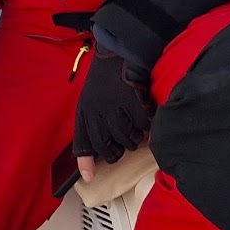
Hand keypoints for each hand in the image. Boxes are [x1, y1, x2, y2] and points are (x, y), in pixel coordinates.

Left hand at [74, 47, 154, 177]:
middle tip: (123, 148)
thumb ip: (94, 119)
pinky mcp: (131, 103)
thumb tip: (102, 143)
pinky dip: (146, 128)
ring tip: (136, 134)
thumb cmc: (106, 76)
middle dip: (115, 152)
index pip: (83, 141)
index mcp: (84, 110)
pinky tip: (146, 121)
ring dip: (132, 140)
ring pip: (125, 139)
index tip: (89, 178)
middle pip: (106, 146)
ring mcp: (114, 108)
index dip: (86, 161)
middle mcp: (96, 111)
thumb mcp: (92, 97)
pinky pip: (141, 126)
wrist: (119, 52)